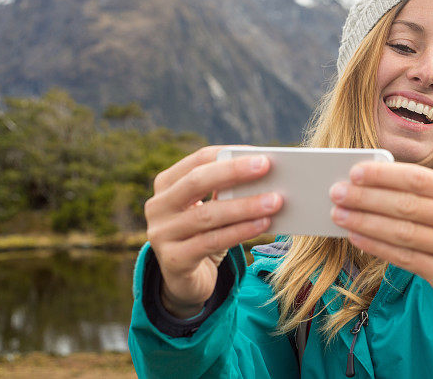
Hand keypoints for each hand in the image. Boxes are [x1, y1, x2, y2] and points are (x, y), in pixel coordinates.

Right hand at [144, 146, 282, 317]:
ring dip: (244, 206)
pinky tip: (263, 225)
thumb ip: (227, 190)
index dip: (228, 154)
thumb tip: (266, 174)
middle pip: (196, 182)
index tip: (259, 154)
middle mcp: (158, 206)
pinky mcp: (173, 260)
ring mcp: (161, 234)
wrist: (187, 279)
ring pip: (207, 215)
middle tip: (266, 166)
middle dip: (233, 172)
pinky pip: (211, 242)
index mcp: (167, 184)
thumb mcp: (212, 208)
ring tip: (275, 200)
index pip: (197, 160)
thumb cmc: (205, 233)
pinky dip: (240, 231)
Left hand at [329, 161, 432, 315]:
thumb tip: (370, 182)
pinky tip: (356, 237)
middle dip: (367, 198)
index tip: (355, 171)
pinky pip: (406, 259)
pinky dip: (377, 247)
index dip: (385, 175)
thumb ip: (423, 193)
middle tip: (337, 193)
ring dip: (366, 222)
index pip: (420, 179)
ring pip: (404, 233)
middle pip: (408, 205)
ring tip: (340, 214)